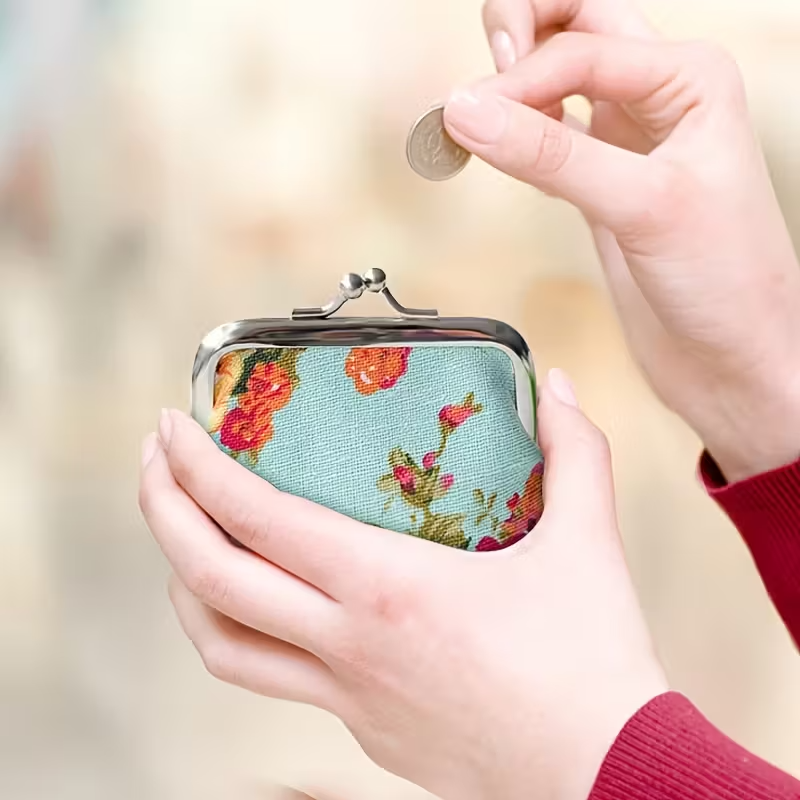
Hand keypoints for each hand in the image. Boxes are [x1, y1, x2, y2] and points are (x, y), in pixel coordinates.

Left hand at [139, 374, 666, 799]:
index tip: (171, 427)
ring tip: (186, 539)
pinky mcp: (362, 732)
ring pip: (223, 646)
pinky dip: (251, 632)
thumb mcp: (587, 544)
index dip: (198, 466)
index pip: (257, 518)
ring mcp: (346, 698)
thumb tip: (555, 387)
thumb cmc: (591, 665)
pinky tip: (277, 608)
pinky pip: (277, 680)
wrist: (606, 777)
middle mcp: (347, 645)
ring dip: (186, 585)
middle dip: (163, 511)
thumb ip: (574, 453)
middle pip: (209, 579)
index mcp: (386, 588)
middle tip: (155, 463)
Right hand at [445, 0, 799, 482]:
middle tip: (479, 89)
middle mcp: (659, 98)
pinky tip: (500, 150)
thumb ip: (551, 154)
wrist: (731, 357)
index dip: (519, 80)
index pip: (580, 48)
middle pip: (573, 26)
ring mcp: (626, 141)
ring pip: (558, 76)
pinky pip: (549, 135)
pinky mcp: (601, 183)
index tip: (469, 118)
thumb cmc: (727, 282)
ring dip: (512, 83)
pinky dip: (515, 134)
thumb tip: (469, 111)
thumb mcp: (642, 205)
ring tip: (477, 119)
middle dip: (519, 33)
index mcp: (690, 79)